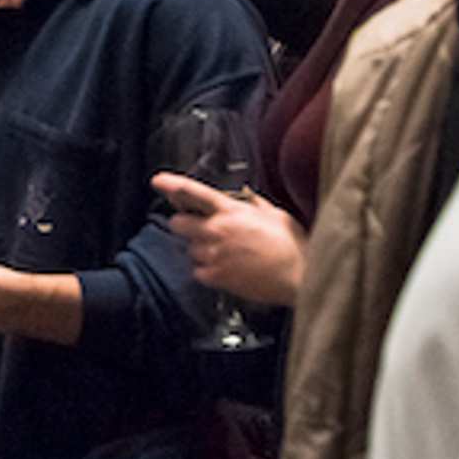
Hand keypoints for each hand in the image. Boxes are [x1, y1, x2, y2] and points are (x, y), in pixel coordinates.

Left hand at [154, 173, 304, 307]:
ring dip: (199, 250)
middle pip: (177, 222)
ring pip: (188, 249)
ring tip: (223, 254)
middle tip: (200, 229)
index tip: (157, 181)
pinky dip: (206, 271)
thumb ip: (253, 203)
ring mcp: (214, 254)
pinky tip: (225, 269)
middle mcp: (217, 230)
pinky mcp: (216, 277)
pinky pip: (197, 271)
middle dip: (185, 224)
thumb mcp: (275, 214)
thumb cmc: (292, 245)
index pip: (193, 192)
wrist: (300, 277)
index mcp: (231, 211)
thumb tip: (242, 195)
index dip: (171, 184)